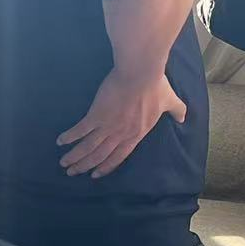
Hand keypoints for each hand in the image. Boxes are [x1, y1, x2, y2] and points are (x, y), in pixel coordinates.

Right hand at [58, 69, 186, 177]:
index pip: (120, 155)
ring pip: (89, 147)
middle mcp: (121, 134)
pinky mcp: (96, 115)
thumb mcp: (170, 100)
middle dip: (86, 165)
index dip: (107, 166)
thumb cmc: (155, 85)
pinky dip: (70, 137)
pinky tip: (61, 141)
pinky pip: (81, 130)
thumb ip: (177, 110)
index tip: (96, 173)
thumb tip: (183, 118)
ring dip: (76, 157)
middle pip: (100, 155)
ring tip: (64, 163)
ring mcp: (108, 126)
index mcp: (136, 133)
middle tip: (73, 172)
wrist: (140, 72)